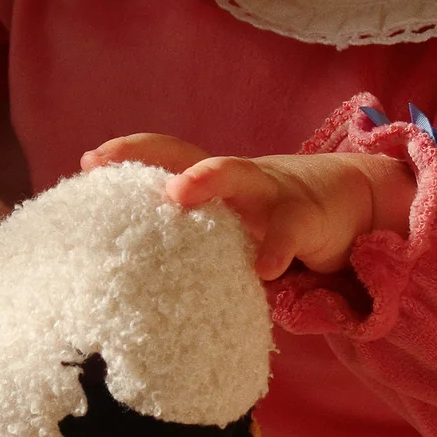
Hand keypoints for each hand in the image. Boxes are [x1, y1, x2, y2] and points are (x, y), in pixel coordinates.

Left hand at [82, 134, 414, 279]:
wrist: (350, 208)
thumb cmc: (277, 229)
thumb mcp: (232, 232)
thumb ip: (194, 246)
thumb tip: (139, 282)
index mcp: (212, 185)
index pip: (162, 160)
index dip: (126, 156)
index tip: (86, 163)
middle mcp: (234, 181)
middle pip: (185, 155)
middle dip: (143, 154)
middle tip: (103, 165)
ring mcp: (270, 194)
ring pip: (237, 176)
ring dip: (207, 178)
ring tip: (179, 190)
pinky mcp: (305, 220)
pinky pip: (287, 234)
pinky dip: (274, 249)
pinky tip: (263, 270)